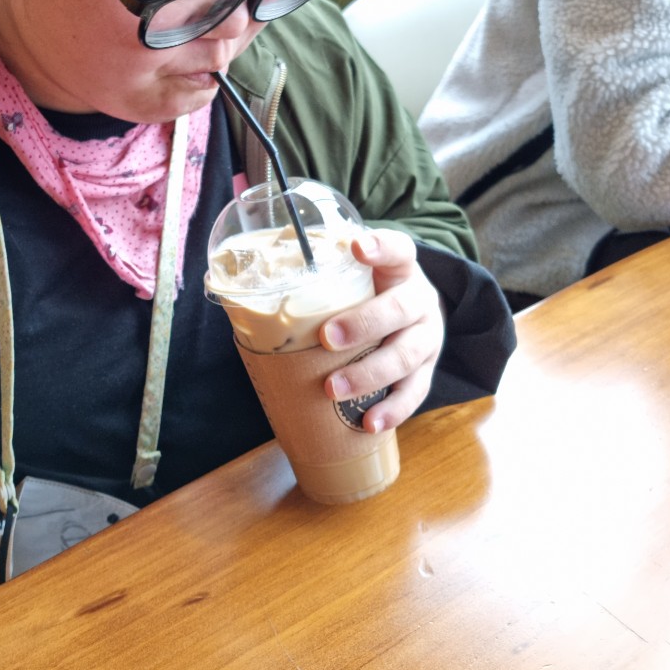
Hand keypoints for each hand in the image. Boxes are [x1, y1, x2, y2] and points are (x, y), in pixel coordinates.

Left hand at [319, 229, 442, 432]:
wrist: (415, 313)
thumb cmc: (373, 292)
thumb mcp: (358, 272)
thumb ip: (322, 271)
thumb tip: (241, 281)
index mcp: (401, 268)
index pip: (397, 249)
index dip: (380, 247)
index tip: (357, 247)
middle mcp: (419, 300)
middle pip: (399, 310)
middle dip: (363, 325)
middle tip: (328, 337)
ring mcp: (427, 336)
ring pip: (406, 355)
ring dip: (369, 374)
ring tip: (334, 388)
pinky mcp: (428, 370)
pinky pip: (414, 392)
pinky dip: (393, 409)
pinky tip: (369, 422)